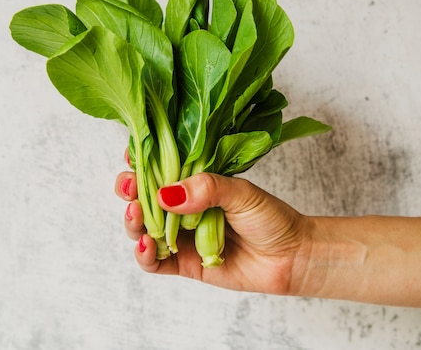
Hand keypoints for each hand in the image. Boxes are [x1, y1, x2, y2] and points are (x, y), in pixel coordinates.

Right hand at [115, 167, 311, 294]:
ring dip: (133, 222)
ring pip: (143, 228)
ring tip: (136, 215)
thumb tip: (167, 194)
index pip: (159, 169)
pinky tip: (146, 245)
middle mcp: (182, 208)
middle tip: (129, 189)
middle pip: (143, 198)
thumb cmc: (270, 217)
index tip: (131, 156)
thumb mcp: (241, 192)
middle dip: (129, 191)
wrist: (291, 257)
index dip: (141, 162)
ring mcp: (180, 236)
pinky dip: (144, 254)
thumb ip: (206, 189)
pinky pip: (154, 261)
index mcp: (194, 183)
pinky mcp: (183, 263)